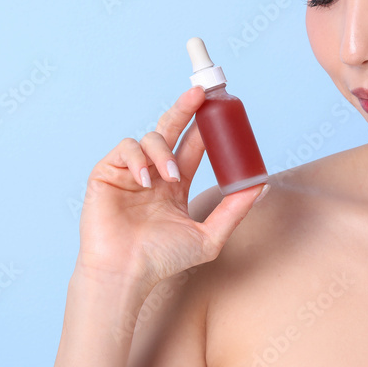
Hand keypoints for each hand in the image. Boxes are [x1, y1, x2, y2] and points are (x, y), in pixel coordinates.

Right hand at [76, 86, 267, 291]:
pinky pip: (125, 149)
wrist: (125, 273)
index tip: (221, 110)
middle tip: (200, 93)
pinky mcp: (107, 173)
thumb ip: (233, 210)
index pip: (192, 146)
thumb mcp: (208, 236)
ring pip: (149, 138)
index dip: (205, 126)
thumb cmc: (162, 261)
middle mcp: (153, 174)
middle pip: (171, 130)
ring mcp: (129, 172)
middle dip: (185, 108)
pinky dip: (138, 159)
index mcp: (175, 184)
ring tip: (171, 176)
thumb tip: (260, 185)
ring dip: (164, 152)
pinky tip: (146, 181)